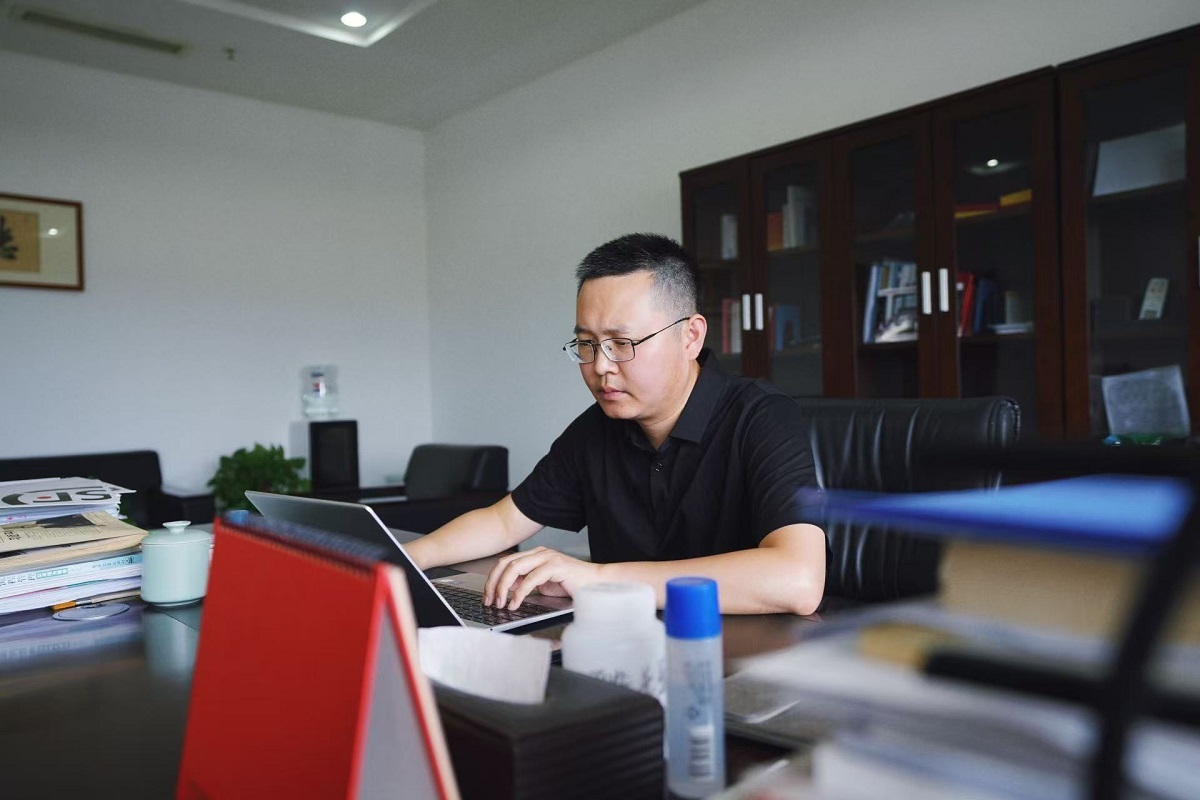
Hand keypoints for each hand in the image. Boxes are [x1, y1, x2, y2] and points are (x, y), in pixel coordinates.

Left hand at [483, 546, 602, 609]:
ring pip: (515, 568)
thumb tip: (507, 588)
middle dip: (494, 583)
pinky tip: (516, 603)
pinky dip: (519, 593)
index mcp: (535, 555)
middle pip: (506, 563)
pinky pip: (530, 579)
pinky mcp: (555, 566)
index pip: (506, 562)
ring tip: (501, 603)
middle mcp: (539, 553)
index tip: (488, 595)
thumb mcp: (542, 585)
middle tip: (490, 600)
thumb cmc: (572, 585)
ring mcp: (547, 557)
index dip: (493, 579)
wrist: (596, 583)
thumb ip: (525, 582)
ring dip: (504, 587)